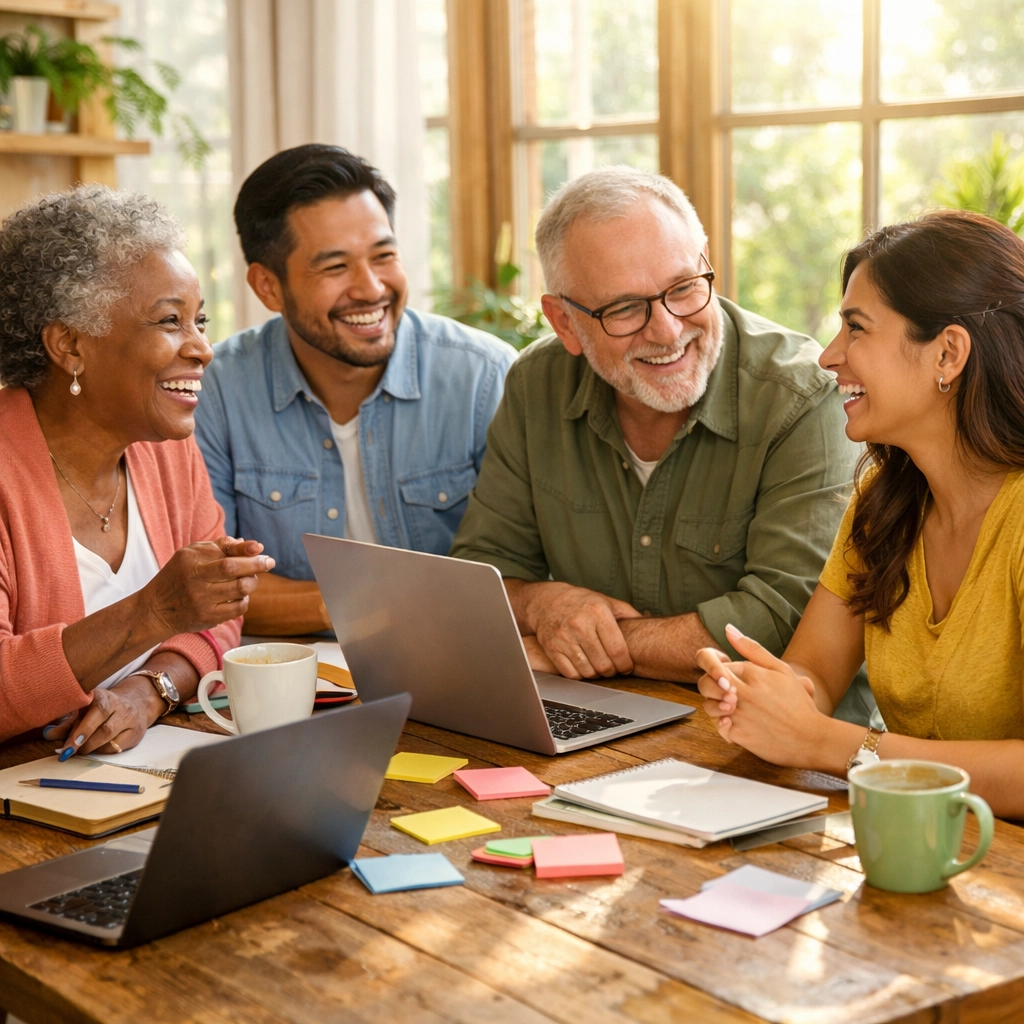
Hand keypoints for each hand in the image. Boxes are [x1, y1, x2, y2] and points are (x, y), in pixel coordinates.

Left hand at [51, 677, 163, 758]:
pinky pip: (116, 747)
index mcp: (103, 697)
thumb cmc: (100, 710)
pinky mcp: (135, 733)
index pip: (96, 711)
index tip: (68, 745)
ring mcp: (130, 720)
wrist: (135, 703)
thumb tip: (48, 734)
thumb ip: (66, 722)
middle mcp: (120, 707)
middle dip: (84, 743)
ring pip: (110, 740)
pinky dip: (102, 751)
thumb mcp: (83, 710)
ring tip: (80, 750)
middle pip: (105, 729)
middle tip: (68, 752)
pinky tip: (96, 748)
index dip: (82, 729)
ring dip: (91, 748)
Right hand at [141, 536, 274, 637]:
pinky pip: (238, 608)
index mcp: (191, 562)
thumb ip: (219, 546)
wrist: (156, 610)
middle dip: (256, 565)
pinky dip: (245, 599)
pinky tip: (240, 595)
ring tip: (250, 578)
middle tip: (269, 562)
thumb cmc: (178, 576)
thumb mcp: (190, 554)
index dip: (245, 551)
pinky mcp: (208, 618)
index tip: (260, 548)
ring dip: (251, 582)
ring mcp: (202, 602)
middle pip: (234, 571)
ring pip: (241, 590)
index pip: (224, 555)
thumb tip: (249, 545)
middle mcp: (196, 581)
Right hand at [524, 582, 639, 679]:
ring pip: (588, 671)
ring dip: (597, 674)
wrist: (546, 601)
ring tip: (599, 666)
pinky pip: (571, 674)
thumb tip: (649, 625)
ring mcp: (564, 637)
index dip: (625, 664)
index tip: (627, 667)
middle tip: (613, 668)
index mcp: (597, 612)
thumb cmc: (581, 602)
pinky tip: (584, 665)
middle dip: (612, 671)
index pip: (618, 649)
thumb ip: (628, 613)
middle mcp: (580, 624)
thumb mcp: (606, 601)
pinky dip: (580, 675)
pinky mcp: (552, 648)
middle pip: (604, 664)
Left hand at [695, 623, 823, 765]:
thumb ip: (751, 648)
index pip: (716, 664)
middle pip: (705, 683)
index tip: (730, 680)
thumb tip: (727, 629)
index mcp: (751, 672)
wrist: (810, 737)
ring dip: (717, 708)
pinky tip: (742, 725)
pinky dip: (726, 727)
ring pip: (709, 706)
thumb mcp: (780, 669)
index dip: (719, 671)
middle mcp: (742, 691)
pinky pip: (718, 727)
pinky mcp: (738, 735)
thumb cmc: (797, 703)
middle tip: (728, 695)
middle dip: (711, 688)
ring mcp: (739, 714)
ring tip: (737, 711)